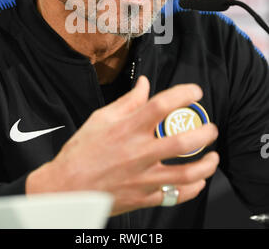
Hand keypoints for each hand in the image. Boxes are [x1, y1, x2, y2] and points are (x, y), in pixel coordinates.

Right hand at [26, 76, 218, 214]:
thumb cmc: (82, 151)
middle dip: (204, 132)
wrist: (67, 188)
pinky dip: (192, 188)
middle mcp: (138, 153)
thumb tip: (144, 84)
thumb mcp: (101, 118)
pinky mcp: (144, 197)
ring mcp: (143, 178)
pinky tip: (198, 179)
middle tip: (210, 127)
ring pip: (186, 173)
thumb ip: (127, 101)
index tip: (195, 91)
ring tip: (213, 157)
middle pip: (182, 141)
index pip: (161, 105)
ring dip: (206, 164)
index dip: (183, 94)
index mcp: (127, 129)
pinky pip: (176, 195)